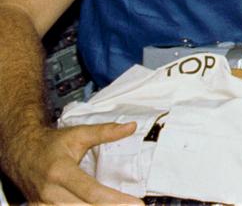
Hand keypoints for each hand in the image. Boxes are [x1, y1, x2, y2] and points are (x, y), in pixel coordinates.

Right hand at [10, 120, 140, 204]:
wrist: (21, 153)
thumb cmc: (49, 145)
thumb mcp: (78, 134)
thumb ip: (105, 132)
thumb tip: (131, 127)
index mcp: (61, 172)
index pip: (91, 191)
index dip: (114, 200)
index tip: (135, 203)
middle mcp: (51, 192)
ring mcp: (45, 204)